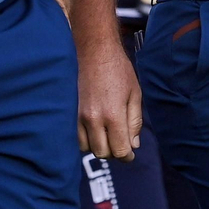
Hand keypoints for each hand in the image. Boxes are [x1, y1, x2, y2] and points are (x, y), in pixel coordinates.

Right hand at [77, 44, 141, 161]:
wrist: (96, 52)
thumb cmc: (119, 70)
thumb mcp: (135, 94)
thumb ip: (134, 122)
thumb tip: (134, 145)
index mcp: (113, 115)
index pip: (119, 150)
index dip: (127, 156)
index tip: (131, 154)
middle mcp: (94, 119)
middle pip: (103, 153)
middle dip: (114, 153)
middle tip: (122, 144)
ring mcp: (80, 117)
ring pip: (88, 149)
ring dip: (100, 148)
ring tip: (109, 137)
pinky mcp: (73, 113)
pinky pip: (78, 139)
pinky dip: (88, 141)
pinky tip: (97, 132)